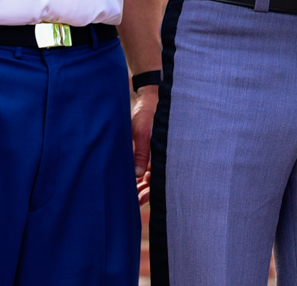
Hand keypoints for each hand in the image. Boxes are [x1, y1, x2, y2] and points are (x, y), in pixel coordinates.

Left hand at [130, 85, 157, 201]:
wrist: (151, 96)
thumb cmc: (149, 112)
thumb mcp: (143, 131)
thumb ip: (140, 152)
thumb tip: (137, 175)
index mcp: (165, 152)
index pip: (160, 180)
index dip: (151, 192)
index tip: (140, 199)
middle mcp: (163, 155)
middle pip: (157, 181)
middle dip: (146, 192)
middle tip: (133, 201)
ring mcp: (158, 153)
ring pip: (151, 176)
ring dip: (142, 185)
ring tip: (131, 194)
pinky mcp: (151, 149)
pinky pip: (147, 167)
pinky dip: (140, 175)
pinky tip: (132, 181)